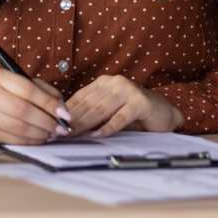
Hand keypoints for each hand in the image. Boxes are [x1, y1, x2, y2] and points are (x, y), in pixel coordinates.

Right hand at [0, 68, 72, 145]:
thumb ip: (43, 91)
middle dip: (47, 121)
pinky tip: (40, 139)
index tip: (65, 113)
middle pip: (22, 109)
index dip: (48, 103)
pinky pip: (13, 139)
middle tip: (61, 128)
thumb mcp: (21, 84)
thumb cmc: (5, 95)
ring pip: (18, 127)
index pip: (27, 89)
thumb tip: (62, 107)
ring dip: (40, 133)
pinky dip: (31, 141)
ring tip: (53, 134)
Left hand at [64, 75, 183, 138]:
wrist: (164, 113)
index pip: (80, 97)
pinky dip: (108, 127)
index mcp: (104, 82)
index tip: (53, 123)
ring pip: (101, 109)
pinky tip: (97, 135)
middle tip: (58, 132)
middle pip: (88, 103)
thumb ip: (93, 114)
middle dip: (72, 119)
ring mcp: (128, 90)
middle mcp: (115, 82)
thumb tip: (67, 125)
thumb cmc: (134, 114)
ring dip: (84, 123)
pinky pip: (120, 117)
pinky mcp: (140, 101)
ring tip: (71, 134)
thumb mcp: (110, 111)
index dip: (66, 111)